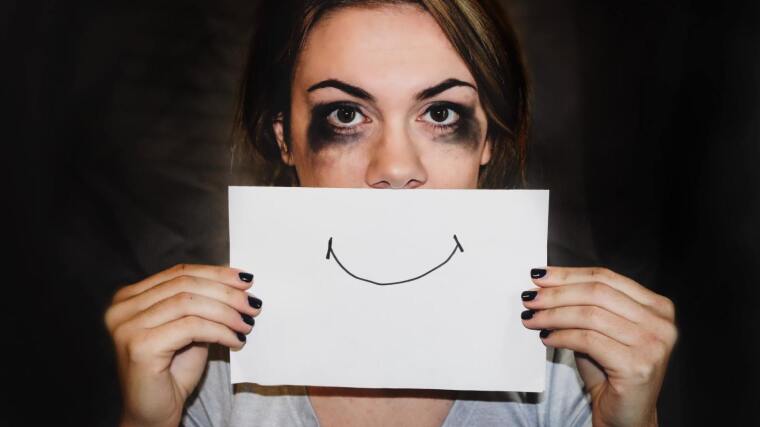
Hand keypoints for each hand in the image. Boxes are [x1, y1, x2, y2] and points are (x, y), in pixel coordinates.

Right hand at [104, 264, 261, 426]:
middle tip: (253, 305)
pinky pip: (191, 327)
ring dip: (227, 312)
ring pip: (190, 303)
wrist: (153, 413)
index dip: (216, 274)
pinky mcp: (139, 346)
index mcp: (130, 297)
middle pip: (185, 285)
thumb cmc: (171, 373)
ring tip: (247, 324)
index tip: (246, 280)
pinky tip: (235, 340)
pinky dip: (220, 331)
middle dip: (226, 292)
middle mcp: (122, 308)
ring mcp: (127, 326)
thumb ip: (202, 304)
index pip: (179, 273)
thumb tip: (237, 283)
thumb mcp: (189, 329)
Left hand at [520, 267, 676, 426]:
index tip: (540, 276)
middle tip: (530, 298)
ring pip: (590, 315)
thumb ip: (584, 305)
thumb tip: (545, 284)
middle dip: (557, 294)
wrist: (626, 416)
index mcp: (657, 306)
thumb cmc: (611, 372)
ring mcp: (653, 344)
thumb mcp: (601, 330)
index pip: (606, 277)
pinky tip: (546, 338)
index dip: (569, 275)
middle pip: (597, 293)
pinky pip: (588, 340)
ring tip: (532, 318)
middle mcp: (661, 323)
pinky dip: (562, 336)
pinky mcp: (638, 366)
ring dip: (553, 315)